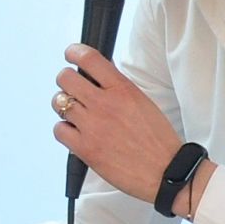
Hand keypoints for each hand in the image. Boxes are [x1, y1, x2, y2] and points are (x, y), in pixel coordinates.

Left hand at [52, 45, 180, 200]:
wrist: (165, 171)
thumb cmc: (158, 141)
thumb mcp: (143, 102)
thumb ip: (119, 89)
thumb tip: (98, 77)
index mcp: (123, 89)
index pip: (89, 59)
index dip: (74, 52)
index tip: (70, 54)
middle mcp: (104, 104)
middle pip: (66, 78)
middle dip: (66, 81)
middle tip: (71, 89)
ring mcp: (92, 126)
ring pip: (59, 103)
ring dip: (63, 106)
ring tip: (74, 113)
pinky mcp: (85, 149)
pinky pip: (59, 130)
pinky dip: (63, 129)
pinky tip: (74, 132)